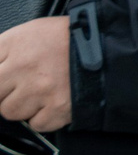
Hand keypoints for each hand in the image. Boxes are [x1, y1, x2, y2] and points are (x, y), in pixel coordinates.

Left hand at [0, 17, 70, 134]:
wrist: (110, 46)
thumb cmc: (72, 37)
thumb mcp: (32, 30)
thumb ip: (4, 49)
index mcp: (15, 45)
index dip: (1, 78)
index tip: (7, 82)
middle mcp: (23, 68)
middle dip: (7, 92)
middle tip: (25, 85)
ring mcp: (40, 91)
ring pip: (11, 112)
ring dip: (24, 106)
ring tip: (42, 92)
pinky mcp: (58, 109)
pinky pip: (37, 124)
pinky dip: (44, 117)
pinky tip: (54, 102)